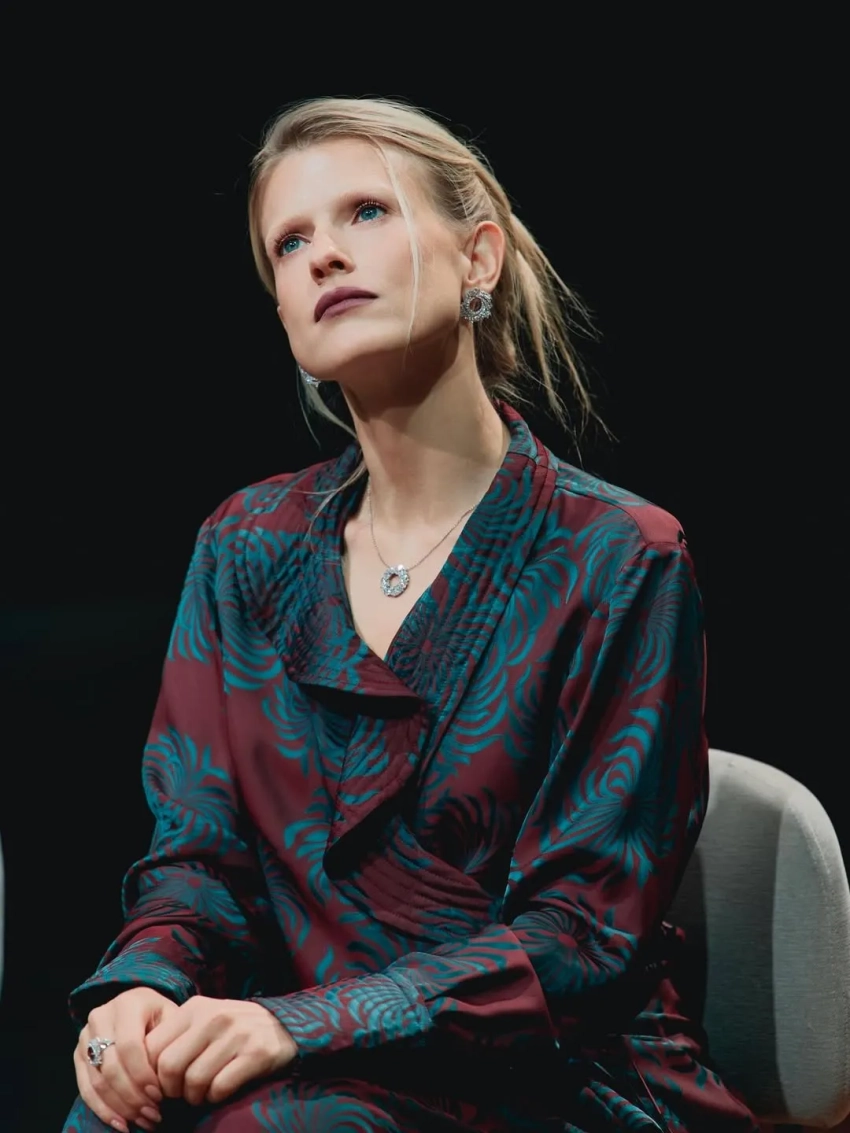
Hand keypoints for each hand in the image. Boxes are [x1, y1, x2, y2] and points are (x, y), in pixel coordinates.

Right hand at [75, 986, 177, 1132]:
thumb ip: (168, 1043)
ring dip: (121, 1107)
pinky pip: (85, 1088)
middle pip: (111, 1067)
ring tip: (143, 1120)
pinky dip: (103, 1110)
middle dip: (133, 1096)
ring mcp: (85, 1036)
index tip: (159, 1095)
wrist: (142, 1008)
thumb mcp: (172, 1020)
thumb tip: (165, 1081)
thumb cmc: (162, 1017)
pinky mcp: (78, 1055)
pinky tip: (121, 1124)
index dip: (142, 1075)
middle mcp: (101, 1016)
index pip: (129, 1045)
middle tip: (153, 1114)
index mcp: (128, 1004)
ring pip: (98, 1081)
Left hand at [145, 995, 297, 1105]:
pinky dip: (215, 1097)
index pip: (153, 1047)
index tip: (160, 1085)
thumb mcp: (203, 1021)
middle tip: (180, 1094)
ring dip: (194, 1096)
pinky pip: (220, 1087)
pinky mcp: (256, 1054)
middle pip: (169, 1066)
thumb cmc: (233, 1029)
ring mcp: (236, 1034)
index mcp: (195, 1008)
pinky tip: (220, 1092)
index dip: (150, 1074)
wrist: (284, 1024)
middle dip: (170, 1090)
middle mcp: (214, 1017)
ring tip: (202, 1094)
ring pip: (194, 1080)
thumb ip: (176, 1037)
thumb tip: (142, 1071)